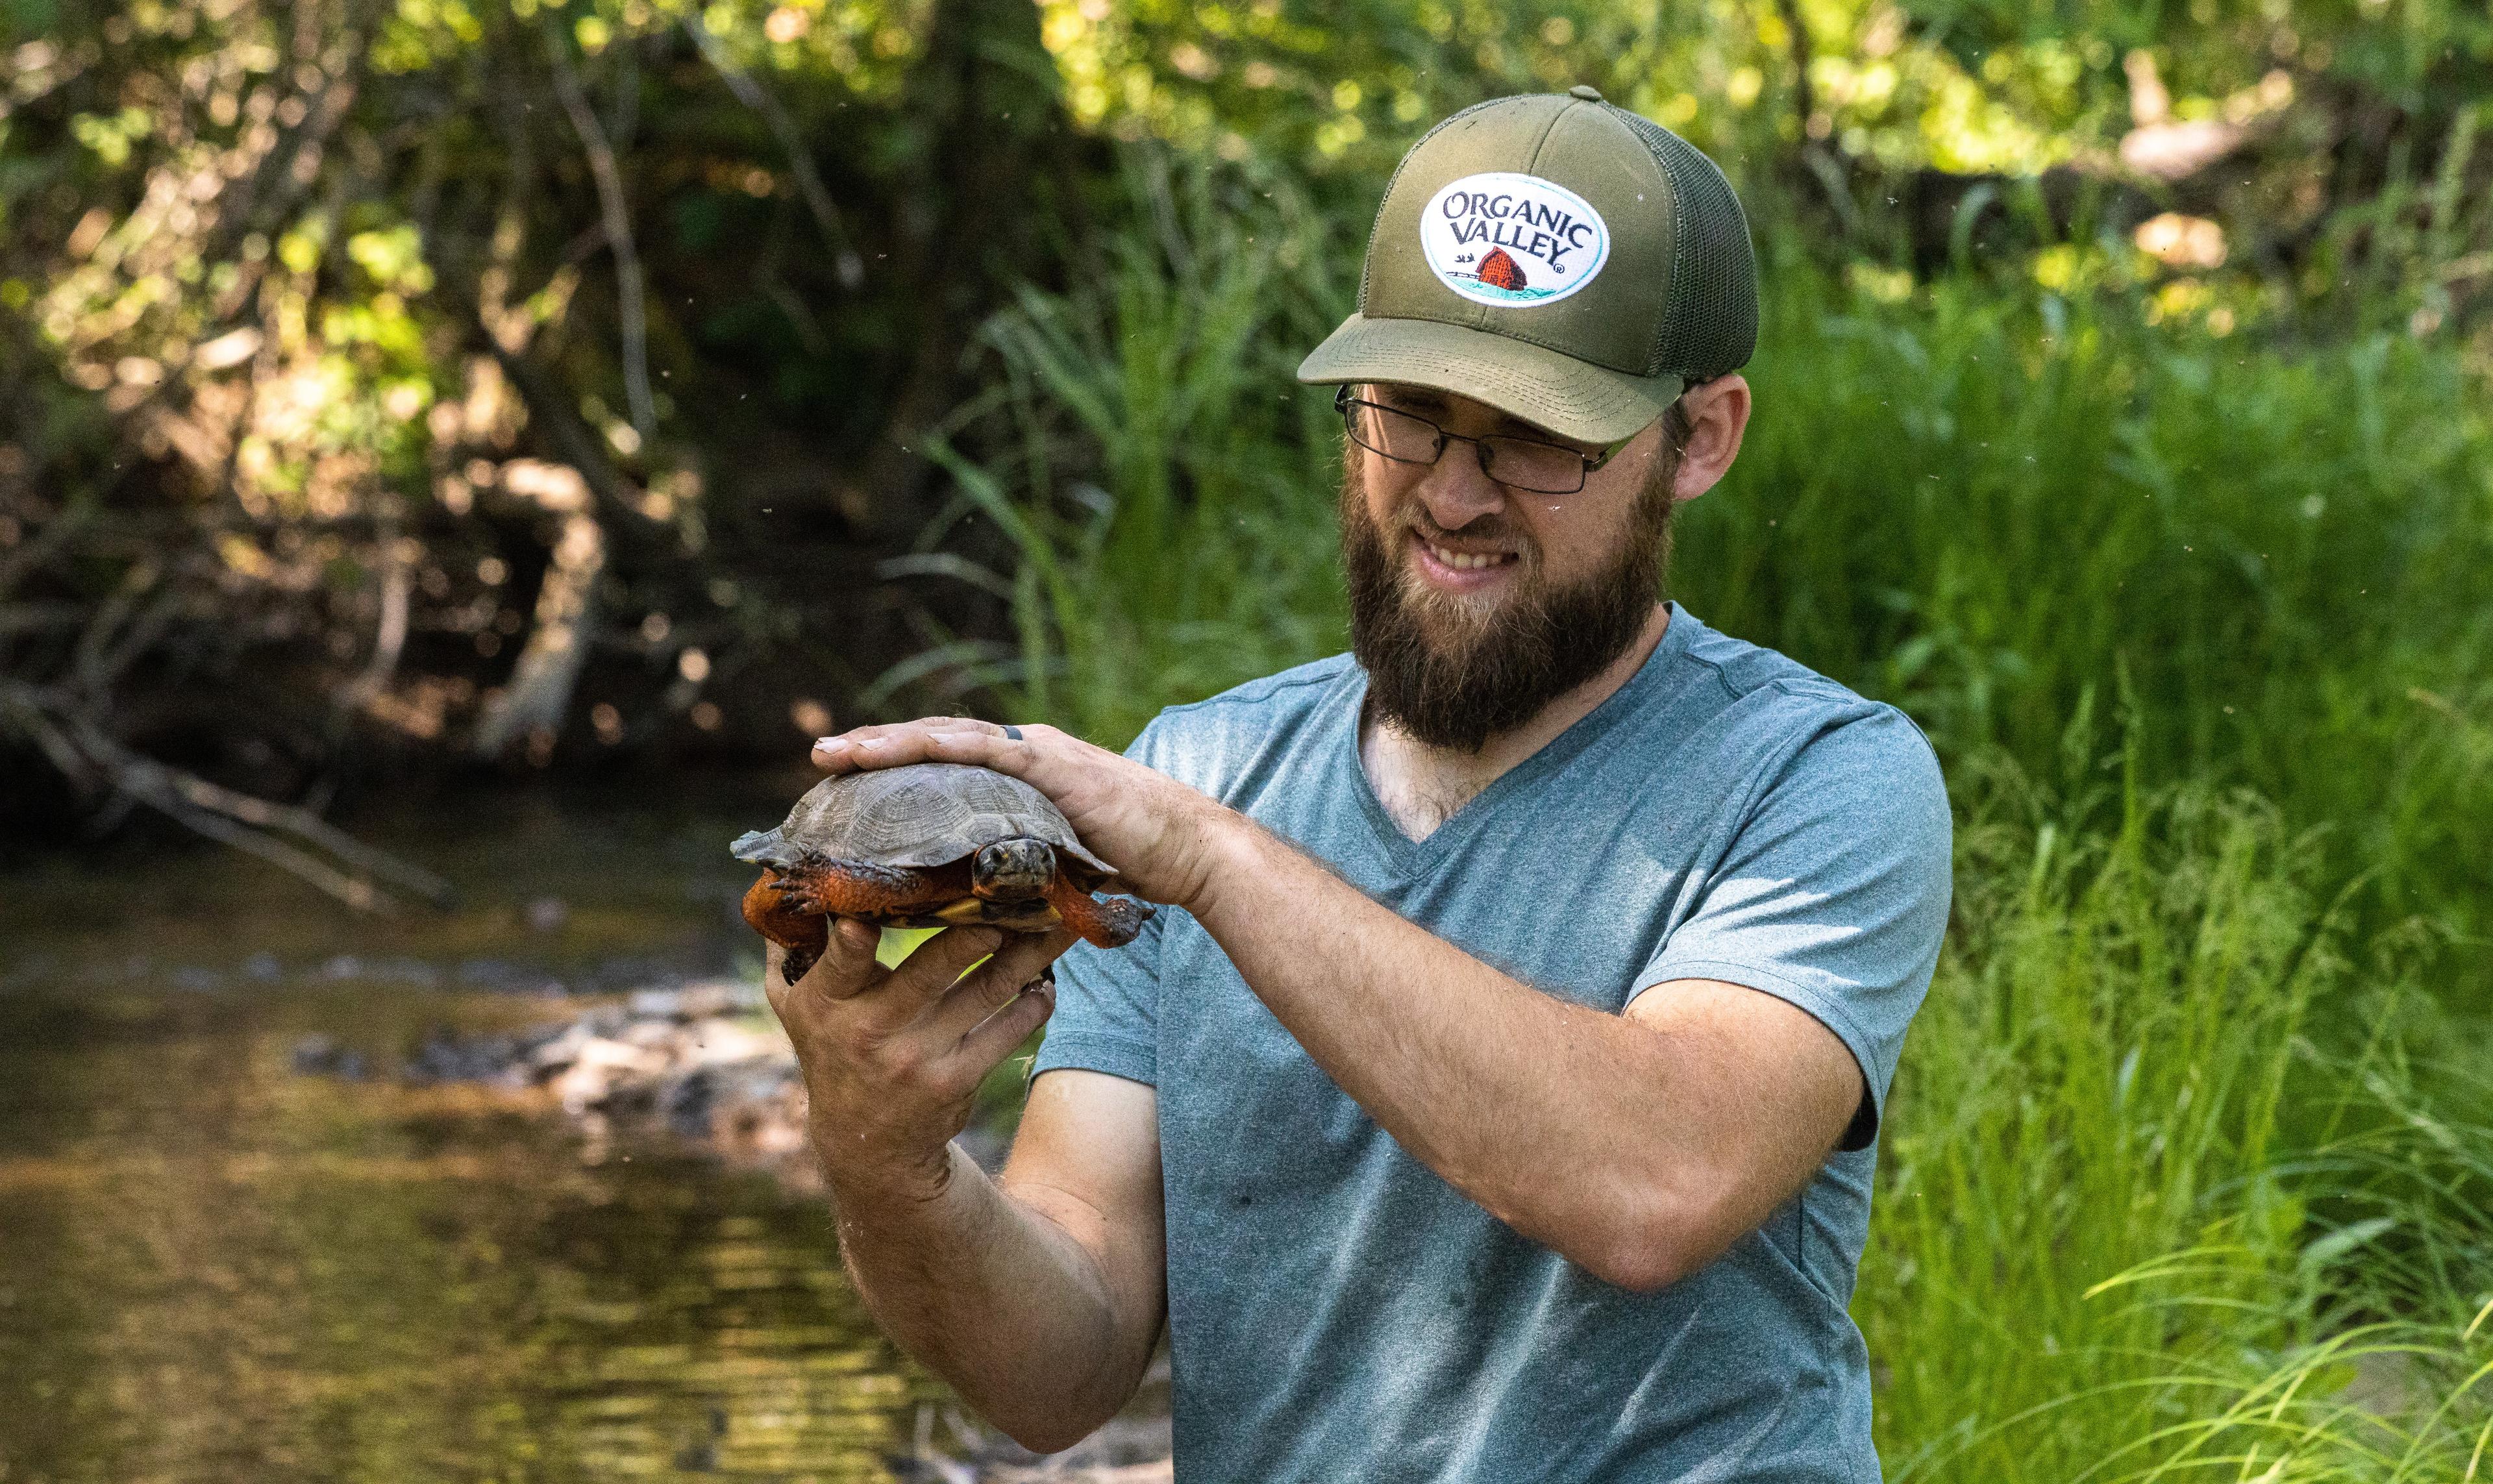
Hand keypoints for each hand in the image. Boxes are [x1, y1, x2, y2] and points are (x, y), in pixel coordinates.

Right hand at [764, 914, 1074, 1202]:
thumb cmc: (829, 1049)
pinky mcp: (956, 1081)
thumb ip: (786, 946)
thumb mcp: (792, 1005)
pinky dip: (1032, 1006)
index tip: (864, 918)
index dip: (851, 944)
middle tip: (1010, 903)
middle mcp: (872, 1030)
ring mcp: (918, 1058)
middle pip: (929, 971)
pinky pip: (1004, 1034)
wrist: (865, 1142)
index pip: (840, 966)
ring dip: (1026, 957)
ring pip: (983, 994)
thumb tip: (774, 877)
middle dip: (971, 937)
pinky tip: (1047, 981)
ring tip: (1058, 924)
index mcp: (828, 1002)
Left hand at [810, 718, 1239, 910]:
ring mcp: (1038, 756)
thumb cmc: (1134, 864)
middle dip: (875, 748)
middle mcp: (1023, 755)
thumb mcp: (1059, 867)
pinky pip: (988, 751)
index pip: (945, 762)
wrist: (1192, 851)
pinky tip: (902, 748)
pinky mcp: (1055, 766)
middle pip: (934, 744)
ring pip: (948, 739)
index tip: (844, 776)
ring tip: (840, 751)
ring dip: (891, 743)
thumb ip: (1021, 870)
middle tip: (820, 754)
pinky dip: (942, 747)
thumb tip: (981, 903)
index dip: (894, 765)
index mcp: (1020, 777)